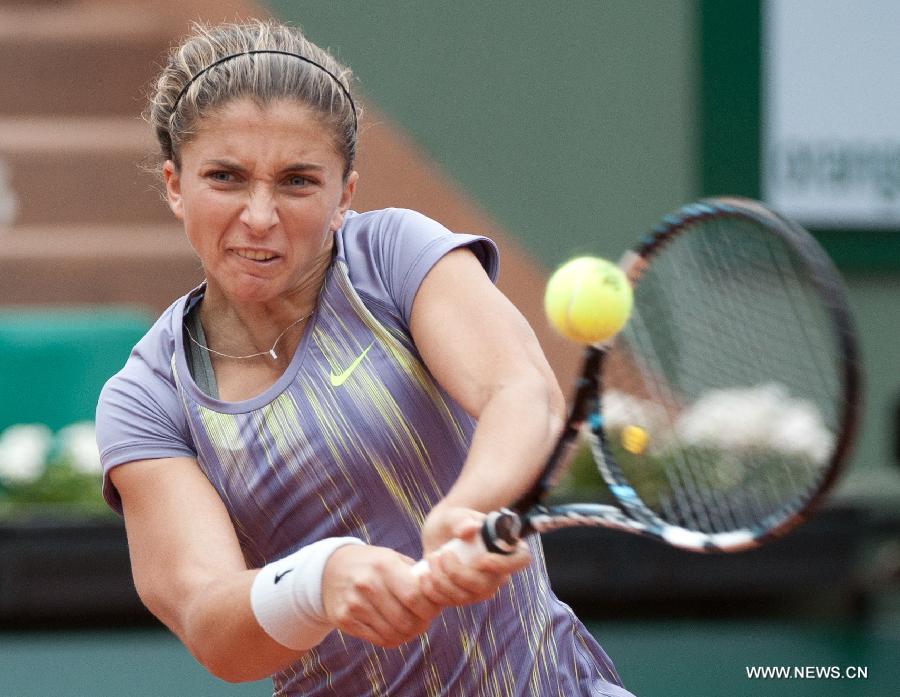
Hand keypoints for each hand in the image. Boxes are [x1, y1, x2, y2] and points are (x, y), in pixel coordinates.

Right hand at [321, 544, 441, 647]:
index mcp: (383, 565)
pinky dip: (393, 638)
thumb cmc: (372, 564)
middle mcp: (367, 584)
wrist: (330, 569)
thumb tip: (441, 593)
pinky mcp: (344, 619)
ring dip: (408, 633)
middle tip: (425, 619)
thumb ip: (415, 575)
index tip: (435, 607)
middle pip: (405, 620)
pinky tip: (395, 628)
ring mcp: (353, 604)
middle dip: (421, 623)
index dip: (430, 607)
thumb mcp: (392, 558)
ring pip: (393, 633)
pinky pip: (379, 639)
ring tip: (412, 624)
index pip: (415, 596)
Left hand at [418, 505, 530, 606]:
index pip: (520, 560)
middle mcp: (498, 573)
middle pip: (487, 586)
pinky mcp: (463, 597)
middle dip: (459, 574)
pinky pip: (451, 602)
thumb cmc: (453, 522)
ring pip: (466, 597)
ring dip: (443, 581)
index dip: (505, 565)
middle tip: (442, 554)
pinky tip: (425, 575)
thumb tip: (469, 529)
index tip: (483, 560)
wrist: (438, 535)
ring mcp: (480, 588)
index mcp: (506, 548)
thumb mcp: (456, 515)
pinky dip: (434, 591)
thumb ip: (462, 519)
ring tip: (432, 558)